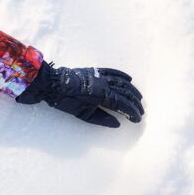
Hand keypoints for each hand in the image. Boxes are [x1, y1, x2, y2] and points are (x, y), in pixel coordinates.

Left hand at [17, 63, 143, 127]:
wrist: (52, 84)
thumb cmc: (65, 101)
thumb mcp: (82, 114)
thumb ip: (102, 119)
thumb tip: (118, 123)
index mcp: (102, 96)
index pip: (123, 104)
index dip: (132, 112)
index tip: (137, 119)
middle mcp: (104, 84)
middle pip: (125, 93)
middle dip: (135, 103)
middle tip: (141, 111)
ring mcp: (100, 76)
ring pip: (122, 82)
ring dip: (132, 90)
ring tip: (138, 98)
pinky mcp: (95, 71)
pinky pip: (112, 72)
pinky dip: (122, 75)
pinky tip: (129, 79)